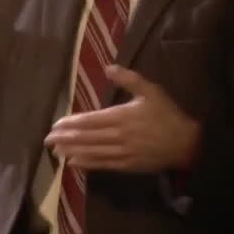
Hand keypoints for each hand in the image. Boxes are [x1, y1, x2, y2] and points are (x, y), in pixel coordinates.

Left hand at [44, 64, 200, 172]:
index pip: (90, 120)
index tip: (56, 124)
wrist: (186, 143)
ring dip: (72, 151)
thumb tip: (108, 67)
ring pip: (92, 152)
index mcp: (122, 116)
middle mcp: (118, 136)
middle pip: (87, 137)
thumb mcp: (151, 91)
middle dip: (65, 138)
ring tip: (55, 150)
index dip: (71, 123)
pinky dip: (87, 164)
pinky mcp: (127, 165)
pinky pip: (103, 165)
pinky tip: (74, 163)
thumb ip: (129, 79)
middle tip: (47, 139)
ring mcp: (122, 152)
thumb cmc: (167, 115)